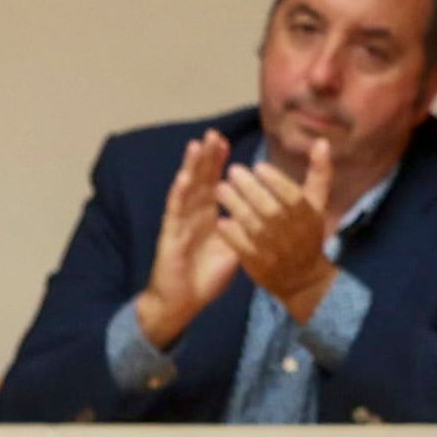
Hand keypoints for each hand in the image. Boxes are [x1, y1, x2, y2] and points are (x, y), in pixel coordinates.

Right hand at [134, 129, 239, 347]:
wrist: (183, 302)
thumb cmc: (206, 278)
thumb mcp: (233, 250)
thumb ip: (245, 231)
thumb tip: (266, 216)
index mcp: (208, 216)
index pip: (213, 183)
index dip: (218, 163)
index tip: (227, 142)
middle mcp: (192, 215)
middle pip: (200, 179)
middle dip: (207, 157)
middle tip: (214, 134)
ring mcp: (180, 223)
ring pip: (186, 189)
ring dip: (191, 167)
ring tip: (198, 145)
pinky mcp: (170, 236)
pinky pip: (175, 211)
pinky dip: (179, 194)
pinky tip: (183, 178)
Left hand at [215, 138, 336, 322]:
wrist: (302, 278)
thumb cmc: (307, 233)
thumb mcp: (318, 204)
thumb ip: (319, 173)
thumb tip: (322, 142)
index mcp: (307, 216)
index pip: (291, 195)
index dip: (274, 179)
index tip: (258, 166)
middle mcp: (291, 233)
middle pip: (269, 208)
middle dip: (249, 188)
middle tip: (232, 171)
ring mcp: (274, 251)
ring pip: (253, 226)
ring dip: (235, 206)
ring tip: (220, 189)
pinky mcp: (259, 266)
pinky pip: (242, 248)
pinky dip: (232, 235)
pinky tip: (221, 220)